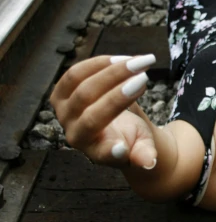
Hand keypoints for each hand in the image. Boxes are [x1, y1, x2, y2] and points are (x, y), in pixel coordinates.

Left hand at [50, 54, 157, 169]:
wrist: (110, 123)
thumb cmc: (129, 136)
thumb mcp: (142, 146)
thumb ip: (144, 154)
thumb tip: (150, 162)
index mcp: (98, 152)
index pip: (104, 153)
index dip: (112, 152)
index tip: (123, 149)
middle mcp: (75, 135)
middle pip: (94, 113)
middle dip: (120, 94)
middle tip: (145, 77)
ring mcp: (63, 113)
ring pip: (82, 87)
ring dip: (111, 71)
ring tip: (138, 62)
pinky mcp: (59, 94)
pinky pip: (76, 73)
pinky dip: (100, 63)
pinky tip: (124, 59)